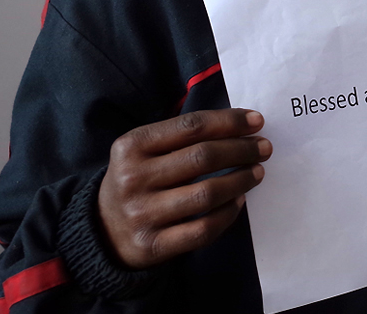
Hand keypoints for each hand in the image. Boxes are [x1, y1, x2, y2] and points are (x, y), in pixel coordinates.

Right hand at [98, 108, 270, 269]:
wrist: (103, 231)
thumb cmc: (138, 179)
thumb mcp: (144, 150)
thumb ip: (182, 136)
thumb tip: (242, 125)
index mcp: (132, 146)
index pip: (191, 126)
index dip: (229, 122)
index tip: (257, 121)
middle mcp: (133, 178)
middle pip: (202, 157)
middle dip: (241, 150)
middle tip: (264, 148)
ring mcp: (142, 214)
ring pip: (206, 194)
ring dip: (240, 180)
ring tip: (257, 172)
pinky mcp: (153, 245)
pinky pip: (203, 229)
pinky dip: (228, 213)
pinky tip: (239, 200)